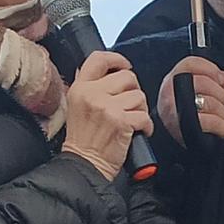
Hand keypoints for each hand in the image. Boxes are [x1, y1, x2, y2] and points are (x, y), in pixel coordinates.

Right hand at [62, 51, 151, 180]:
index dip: (117, 58)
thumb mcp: (77, 106)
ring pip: (139, 96)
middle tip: (128, 106)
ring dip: (140, 110)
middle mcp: (92, 94)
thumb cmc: (84, 140)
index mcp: (80, 88)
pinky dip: (146, 126)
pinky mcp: (121, 121)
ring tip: (130, 121)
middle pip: (127, 77)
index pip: (98, 59)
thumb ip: (92, 88)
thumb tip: (111, 72)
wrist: (84, 165)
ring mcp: (106, 107)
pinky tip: (137, 132)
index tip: (125, 66)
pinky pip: (145, 116)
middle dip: (134, 91)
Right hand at [156, 56, 223, 142]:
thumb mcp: (197, 91)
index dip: (211, 70)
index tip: (221, 80)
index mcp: (172, 80)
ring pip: (209, 102)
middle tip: (220, 102)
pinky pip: (211, 121)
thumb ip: (213, 80)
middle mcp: (170, 94)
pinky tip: (220, 128)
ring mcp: (175, 111)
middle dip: (220, 94)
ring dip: (222, 112)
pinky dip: (221, 126)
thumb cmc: (186, 113)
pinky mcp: (184, 128)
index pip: (191, 64)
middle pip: (204, 82)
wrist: (174, 140)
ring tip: (219, 116)